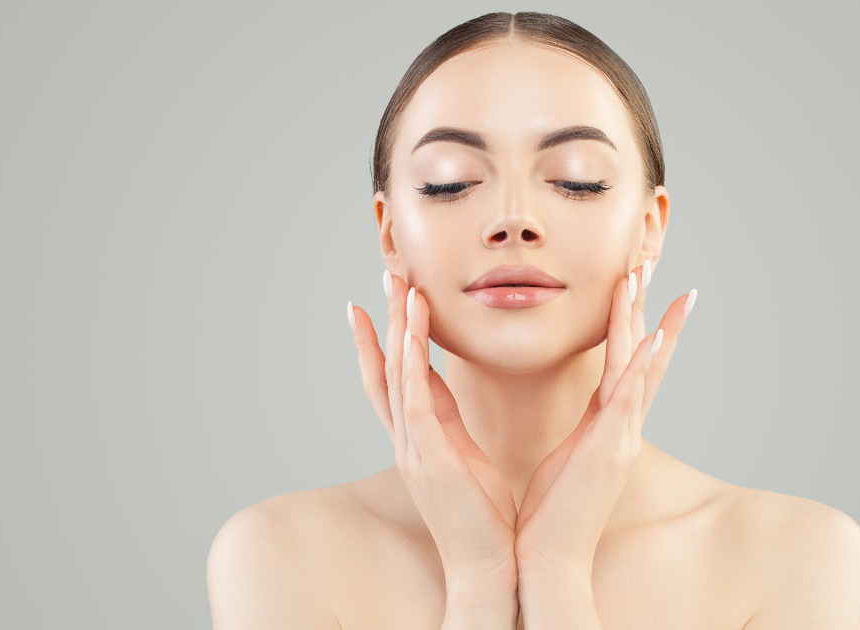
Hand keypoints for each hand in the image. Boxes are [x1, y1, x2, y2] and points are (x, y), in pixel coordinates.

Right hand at [349, 271, 517, 583]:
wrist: (487, 568)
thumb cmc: (484, 520)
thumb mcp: (466, 460)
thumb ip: (450, 425)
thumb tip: (444, 395)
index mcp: (419, 442)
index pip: (393, 381)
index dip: (382, 342)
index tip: (373, 305)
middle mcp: (407, 441)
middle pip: (387, 370)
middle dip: (386, 322)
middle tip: (387, 276)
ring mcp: (413, 449)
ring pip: (397, 374)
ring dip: (397, 326)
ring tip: (400, 285)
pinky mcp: (429, 457)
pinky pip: (414, 395)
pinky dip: (411, 355)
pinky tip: (414, 321)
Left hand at [513, 262, 694, 574]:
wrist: (550, 560)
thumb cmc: (555, 514)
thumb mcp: (570, 457)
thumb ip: (582, 428)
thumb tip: (585, 411)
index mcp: (607, 426)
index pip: (625, 363)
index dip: (633, 323)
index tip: (636, 284)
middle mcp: (622, 427)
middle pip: (640, 356)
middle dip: (645, 308)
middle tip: (648, 262)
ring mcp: (621, 438)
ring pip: (639, 369)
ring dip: (648, 323)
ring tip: (650, 281)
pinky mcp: (610, 453)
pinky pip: (629, 402)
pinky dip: (643, 370)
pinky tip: (653, 341)